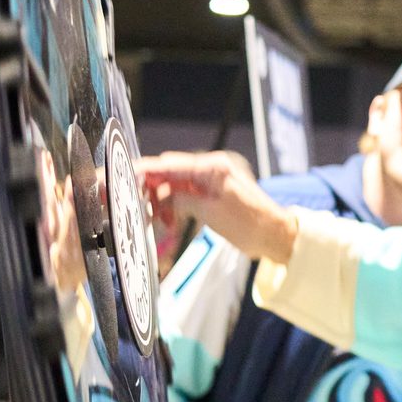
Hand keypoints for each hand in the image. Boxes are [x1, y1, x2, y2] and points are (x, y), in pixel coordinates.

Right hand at [136, 152, 297, 264]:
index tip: (127, 176)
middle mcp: (211, 168)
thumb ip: (182, 199)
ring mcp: (211, 180)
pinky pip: (185, 194)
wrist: (274, 236)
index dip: (146, 171)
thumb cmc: (250, 225)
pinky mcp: (212, 192)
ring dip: (163, 202)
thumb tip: (161, 194)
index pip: (171, 164)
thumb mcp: (210, 213)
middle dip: (152, 189)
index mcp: (212, 168)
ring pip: (175, 185)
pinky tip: (171, 221)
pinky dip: (175, 206)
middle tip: (139, 208)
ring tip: (159, 221)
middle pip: (170, 173)